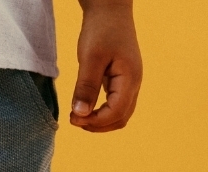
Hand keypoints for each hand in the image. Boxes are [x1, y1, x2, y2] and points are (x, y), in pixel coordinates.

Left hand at [70, 1, 142, 131]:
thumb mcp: (90, 58)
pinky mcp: (121, 81)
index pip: (116, 113)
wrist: (109, 9)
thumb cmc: (101, 29)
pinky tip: (84, 107)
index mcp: (130, 78)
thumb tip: (80, 114)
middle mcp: (134, 83)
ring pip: (119, 114)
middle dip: (97, 125)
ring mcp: (129, 83)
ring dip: (99, 121)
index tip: (73, 118)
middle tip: (74, 119)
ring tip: (78, 115)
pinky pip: (115, 105)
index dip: (95, 121)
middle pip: (120, 119)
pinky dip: (101, 112)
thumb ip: (86, 87)